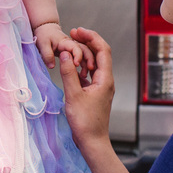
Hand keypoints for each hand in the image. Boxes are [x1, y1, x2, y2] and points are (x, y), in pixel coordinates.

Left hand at [33, 22, 94, 75]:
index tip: (76, 64)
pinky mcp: (73, 53)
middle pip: (85, 50)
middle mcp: (72, 45)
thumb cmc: (45, 35)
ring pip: (85, 55)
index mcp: (65, 42)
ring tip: (84, 75)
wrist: (46, 30)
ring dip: (87, 64)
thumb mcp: (42, 44)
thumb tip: (52, 66)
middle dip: (89, 60)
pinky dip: (84, 65)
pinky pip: (82, 58)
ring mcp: (74, 49)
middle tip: (87, 71)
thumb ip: (47, 55)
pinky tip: (82, 74)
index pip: (75, 47)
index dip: (78, 55)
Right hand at [59, 27, 114, 144]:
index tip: (77, 31)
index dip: (91, 37)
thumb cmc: (85, 122)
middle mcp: (106, 81)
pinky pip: (90, 74)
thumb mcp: (73, 96)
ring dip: (84, 54)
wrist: (93, 142)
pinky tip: (71, 66)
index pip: (102, 50)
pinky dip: (81, 66)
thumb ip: (69, 73)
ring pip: (95, 63)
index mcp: (105, 79)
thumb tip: (65, 54)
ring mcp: (102, 87)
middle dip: (87, 42)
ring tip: (70, 48)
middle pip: (100, 54)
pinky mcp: (96, 93)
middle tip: (72, 34)